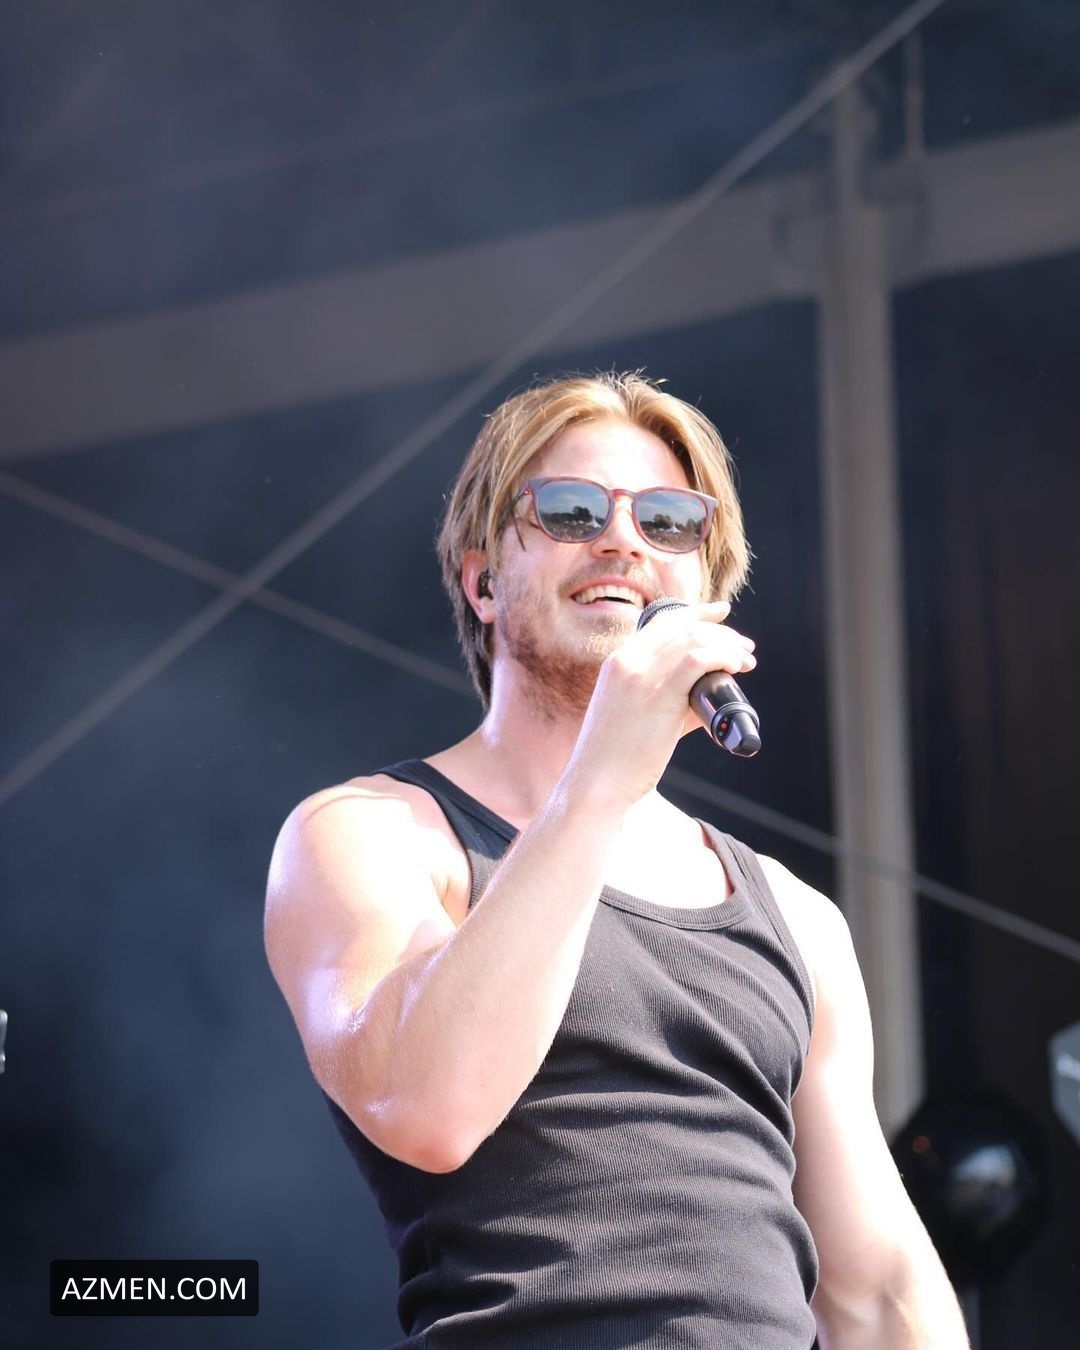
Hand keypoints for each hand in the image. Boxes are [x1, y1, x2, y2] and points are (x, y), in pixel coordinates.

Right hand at [564, 600, 756, 808]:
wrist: (596, 783)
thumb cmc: (618, 758)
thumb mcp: (636, 715)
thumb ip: (670, 698)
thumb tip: (710, 693)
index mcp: (618, 662)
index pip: (662, 621)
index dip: (697, 612)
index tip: (721, 613)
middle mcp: (627, 661)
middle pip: (683, 626)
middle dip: (721, 631)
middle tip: (745, 647)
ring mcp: (640, 675)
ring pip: (693, 639)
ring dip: (727, 645)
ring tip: (746, 660)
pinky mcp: (658, 694)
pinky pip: (698, 660)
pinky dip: (722, 657)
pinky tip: (735, 666)